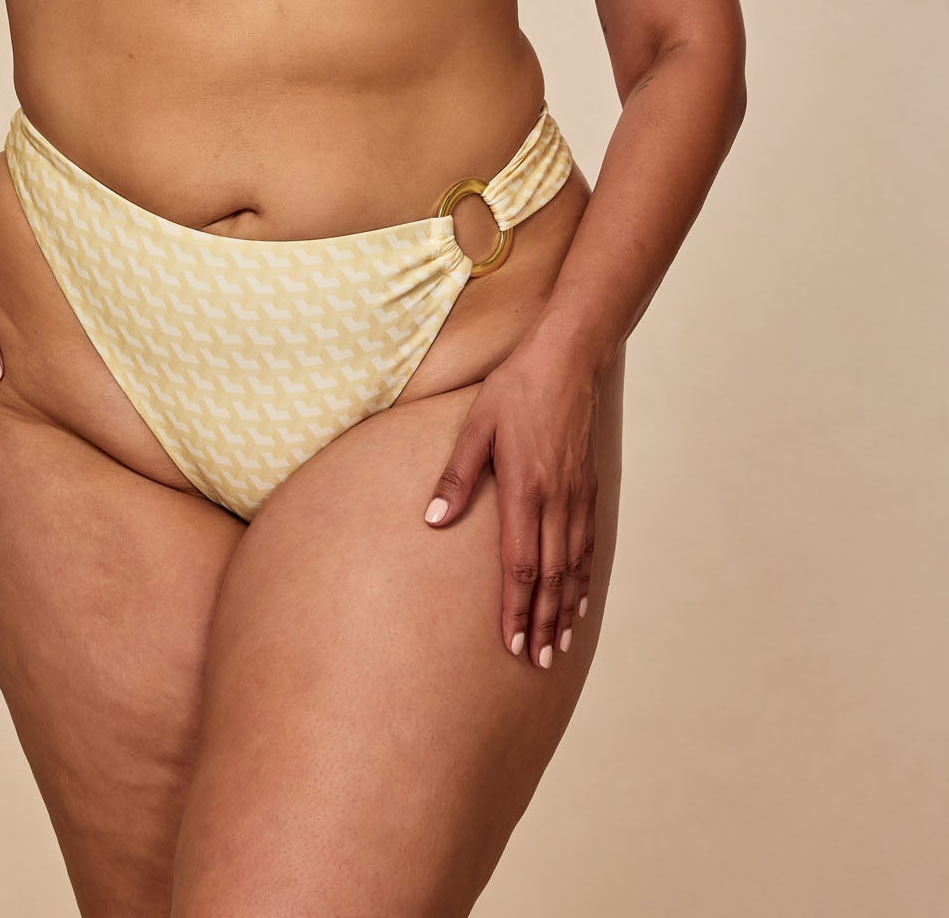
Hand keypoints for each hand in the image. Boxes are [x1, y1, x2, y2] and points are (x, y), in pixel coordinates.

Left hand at [422, 335, 600, 667]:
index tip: (512, 644)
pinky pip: (588, 543)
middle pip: (550, 577)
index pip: (520, 566)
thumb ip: (456, 477)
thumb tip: (433, 521)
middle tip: (537, 662)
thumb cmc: (516, 388)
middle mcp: (556, 500)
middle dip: (543, 624)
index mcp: (524, 489)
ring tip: (560, 645)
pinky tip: (580, 598)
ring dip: (566, 609)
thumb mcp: (475, 425)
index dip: (516, 609)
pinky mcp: (589, 486)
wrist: (571, 358)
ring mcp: (577, 495)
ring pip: (573, 566)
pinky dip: (584, 577)